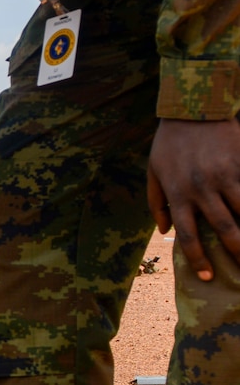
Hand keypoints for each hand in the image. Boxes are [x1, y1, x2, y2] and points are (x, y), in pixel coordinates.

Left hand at [148, 117, 239, 280]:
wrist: (193, 108)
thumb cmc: (169, 142)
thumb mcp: (153, 171)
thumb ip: (155, 203)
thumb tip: (164, 232)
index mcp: (178, 193)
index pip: (189, 235)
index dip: (199, 259)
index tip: (208, 277)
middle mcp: (202, 188)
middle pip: (224, 229)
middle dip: (237, 253)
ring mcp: (224, 176)